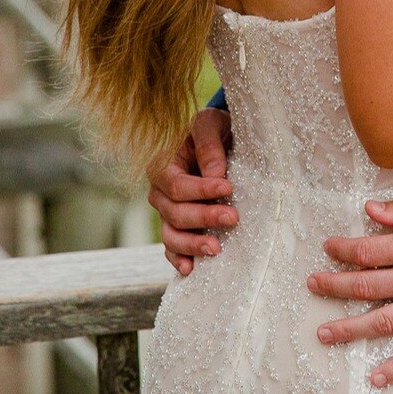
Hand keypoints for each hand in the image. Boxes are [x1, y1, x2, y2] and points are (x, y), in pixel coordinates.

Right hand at [146, 108, 236, 274]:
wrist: (218, 138)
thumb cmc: (212, 129)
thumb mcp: (210, 124)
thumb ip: (209, 146)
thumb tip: (216, 176)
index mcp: (162, 165)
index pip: (176, 185)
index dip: (200, 190)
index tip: (227, 189)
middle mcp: (159, 192)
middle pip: (175, 213)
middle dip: (204, 218)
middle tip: (233, 218)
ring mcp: (166, 213)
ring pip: (171, 235)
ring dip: (193, 244)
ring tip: (216, 248)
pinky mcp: (176, 227)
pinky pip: (171, 249)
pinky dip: (179, 259)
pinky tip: (192, 268)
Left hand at [307, 186, 392, 389]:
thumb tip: (371, 210)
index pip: (370, 250)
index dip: (344, 250)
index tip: (329, 249)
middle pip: (370, 285)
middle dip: (336, 286)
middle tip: (314, 285)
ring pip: (387, 320)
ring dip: (353, 327)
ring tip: (326, 332)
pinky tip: (377, 376)